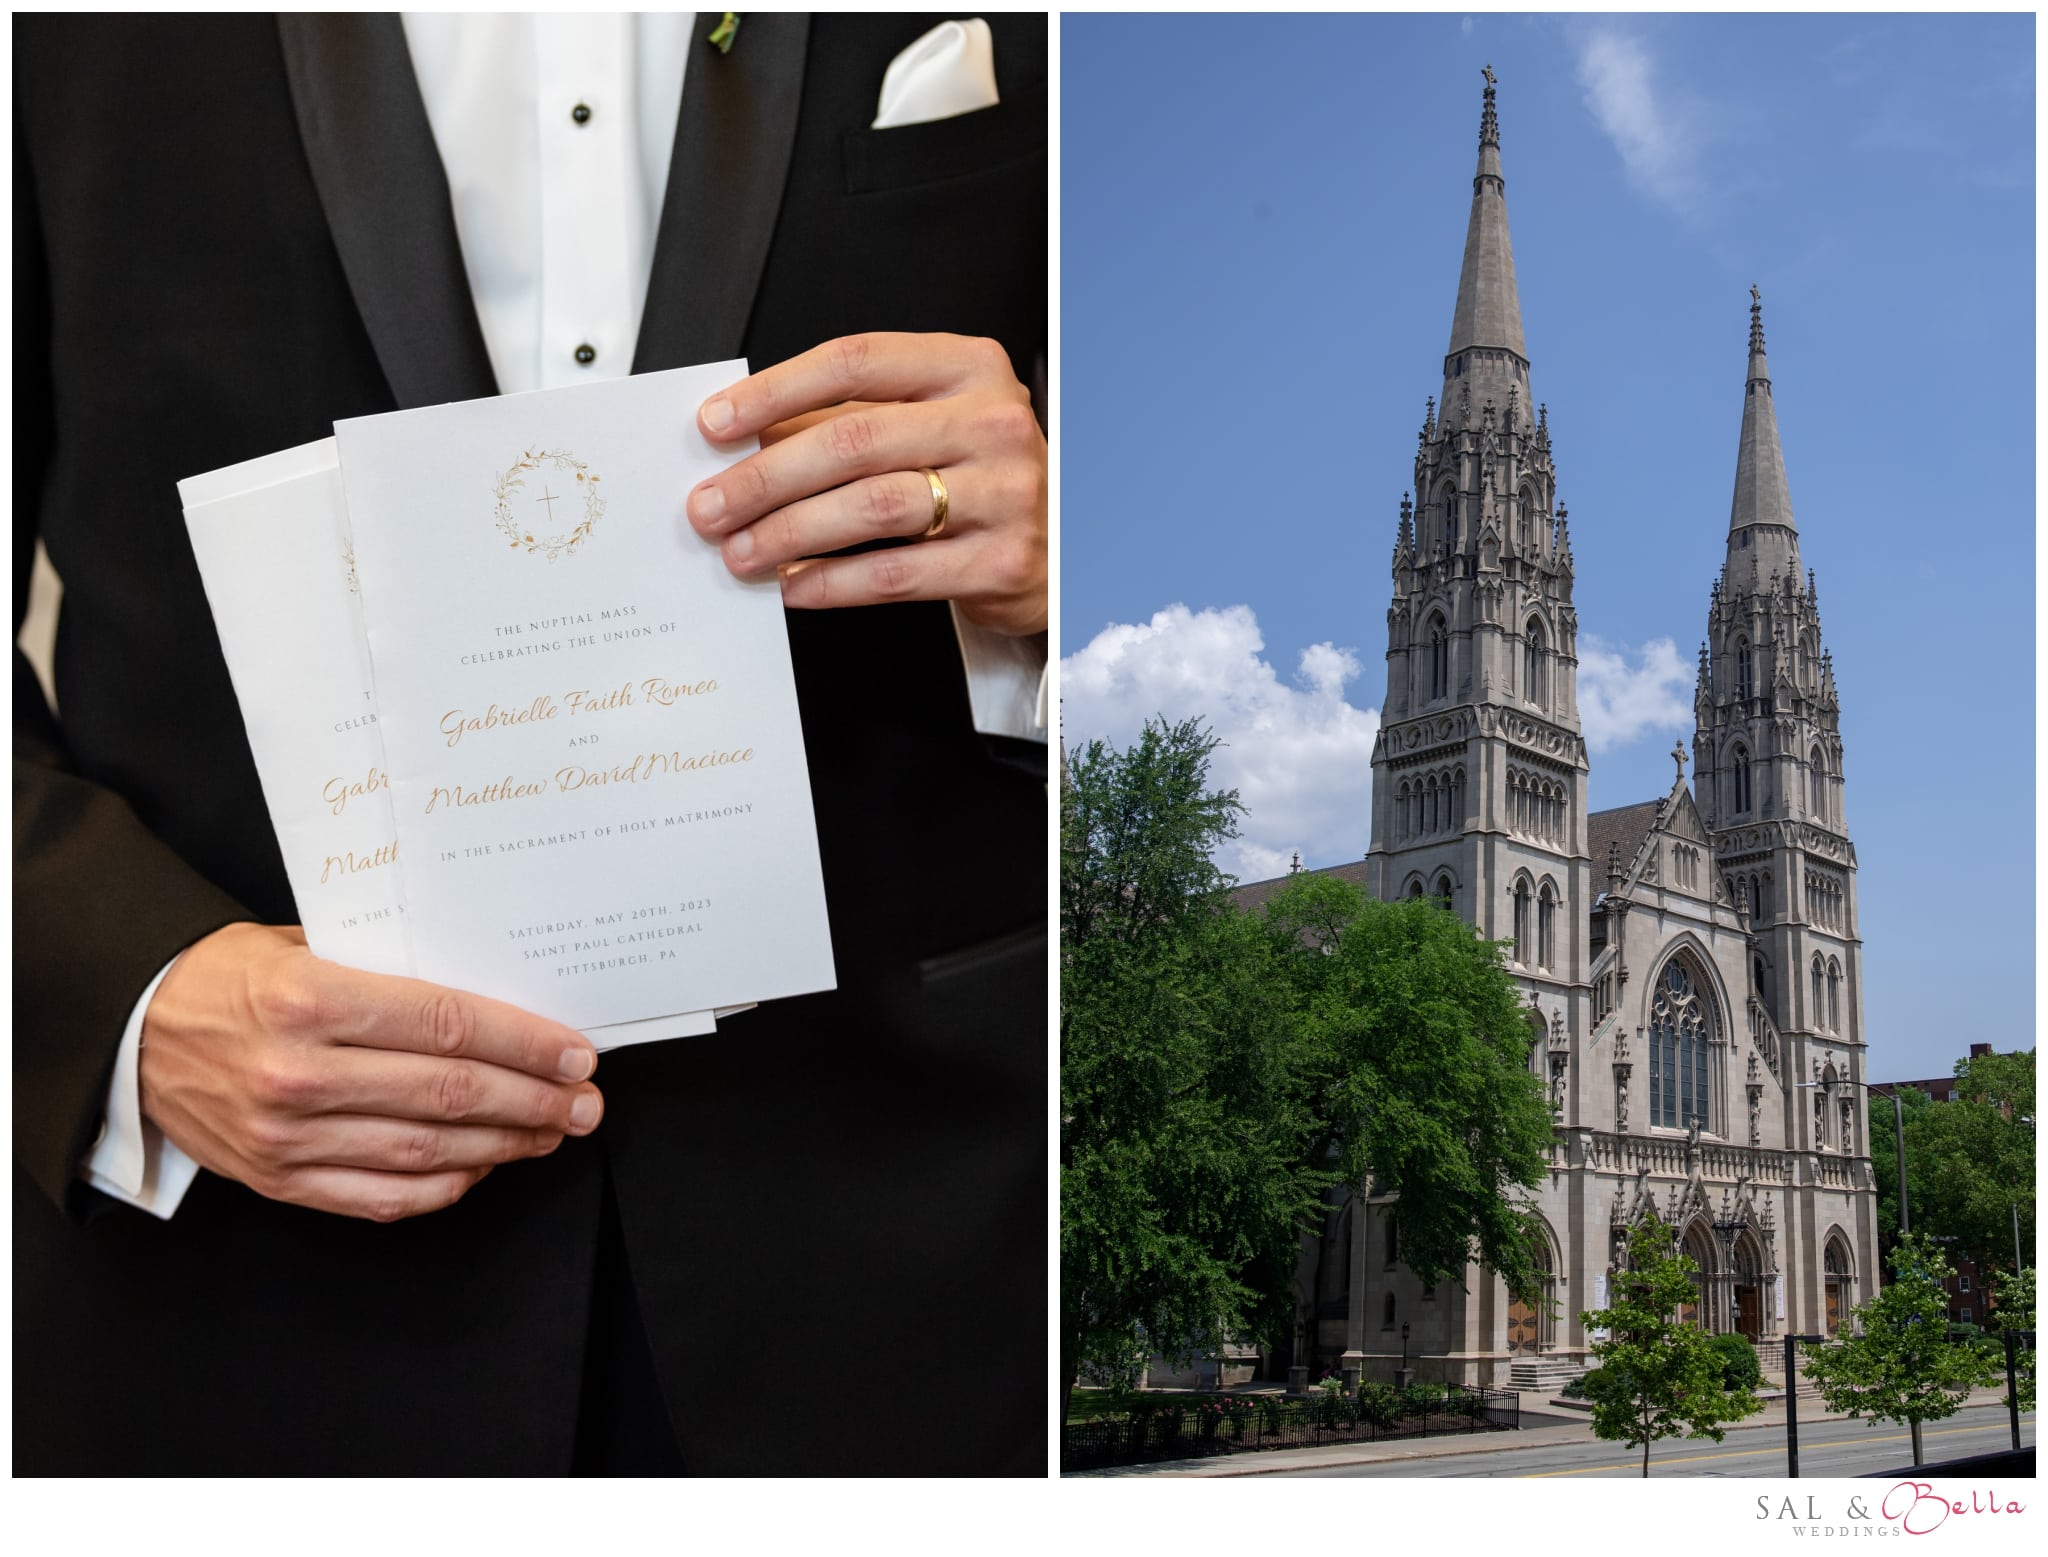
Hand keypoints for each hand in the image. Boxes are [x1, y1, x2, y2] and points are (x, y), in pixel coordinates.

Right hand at [140, 923, 602, 1221]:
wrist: (130, 1031)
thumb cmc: (227, 977)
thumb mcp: (304, 945)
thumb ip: (389, 970)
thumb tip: (492, 994)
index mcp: (309, 1001)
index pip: (445, 1025)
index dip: (523, 1043)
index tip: (574, 1052)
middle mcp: (298, 1075)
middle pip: (448, 1093)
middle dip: (533, 1100)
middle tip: (583, 1101)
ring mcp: (287, 1138)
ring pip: (426, 1150)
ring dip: (504, 1145)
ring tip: (552, 1131)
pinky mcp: (277, 1181)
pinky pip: (382, 1196)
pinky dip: (446, 1185)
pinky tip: (484, 1164)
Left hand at [686, 332, 1046, 635]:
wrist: (1063, 543)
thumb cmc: (980, 475)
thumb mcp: (926, 424)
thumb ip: (845, 421)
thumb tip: (744, 441)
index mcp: (967, 367)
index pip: (854, 363)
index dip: (774, 391)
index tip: (716, 424)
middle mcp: (992, 421)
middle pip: (854, 439)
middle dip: (766, 477)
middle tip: (711, 505)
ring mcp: (1005, 492)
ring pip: (872, 507)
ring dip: (791, 533)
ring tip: (743, 551)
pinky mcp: (1002, 560)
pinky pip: (898, 573)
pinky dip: (834, 582)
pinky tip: (795, 585)